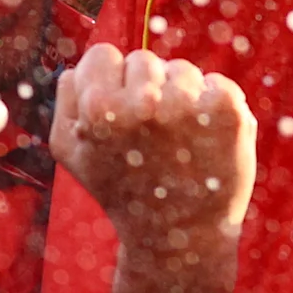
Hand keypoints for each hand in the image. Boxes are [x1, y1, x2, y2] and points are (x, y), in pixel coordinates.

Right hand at [50, 44, 255, 263]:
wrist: (178, 236)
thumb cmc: (122, 191)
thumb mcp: (72, 154)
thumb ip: (66, 101)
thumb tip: (78, 67)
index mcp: (98, 110)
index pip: (102, 56)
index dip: (109, 85)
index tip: (118, 115)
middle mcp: (143, 103)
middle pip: (143, 60)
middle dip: (144, 91)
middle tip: (148, 138)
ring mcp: (188, 104)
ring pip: (181, 70)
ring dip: (179, 98)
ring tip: (176, 143)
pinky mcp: (226, 109)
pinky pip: (215, 82)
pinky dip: (212, 106)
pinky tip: (204, 140)